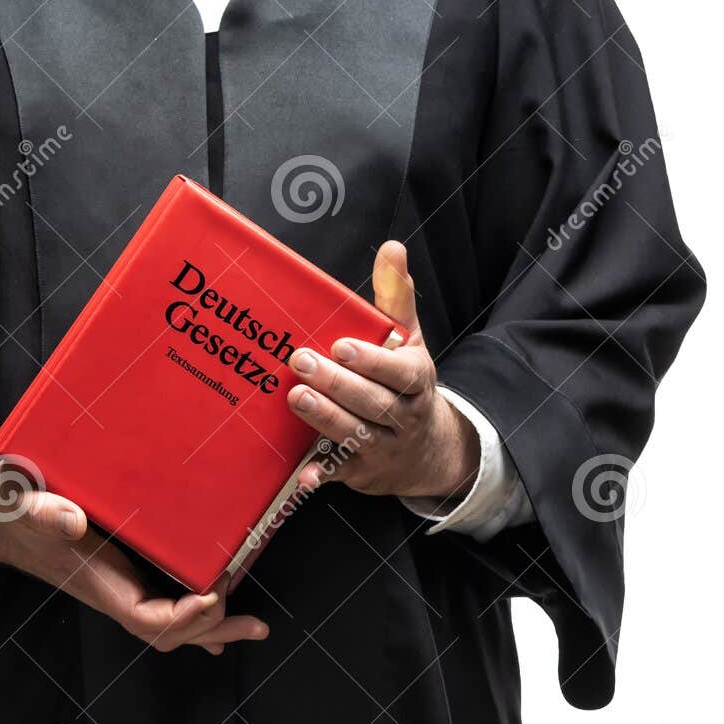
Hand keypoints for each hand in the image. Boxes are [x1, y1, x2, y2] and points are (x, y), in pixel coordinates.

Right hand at [0, 464, 267, 653]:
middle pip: (168, 629)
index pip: (146, 618)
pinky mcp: (123, 568)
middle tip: (254, 622)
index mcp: (94, 579)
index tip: (214, 594)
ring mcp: (118, 582)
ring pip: (170, 618)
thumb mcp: (18, 499)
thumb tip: (72, 522)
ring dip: (211, 622)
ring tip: (251, 623)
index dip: (182, 618)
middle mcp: (111, 588)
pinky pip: (164, 598)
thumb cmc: (7, 506)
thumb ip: (39, 509)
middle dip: (211, 628)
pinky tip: (216, 605)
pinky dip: (194, 607)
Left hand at [284, 241, 478, 500]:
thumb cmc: (405, 383)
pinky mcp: (361, 472)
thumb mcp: (408, 341)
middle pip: (372, 402)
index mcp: (415, 380)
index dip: (371, 361)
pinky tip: (303, 474)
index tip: (341, 345)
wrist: (429, 451)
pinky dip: (323, 475)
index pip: (399, 372)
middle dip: (337, 384)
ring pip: (356, 434)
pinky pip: (341, 473)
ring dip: (325, 418)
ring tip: (295, 397)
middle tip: (300, 362)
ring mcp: (383, 447)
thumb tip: (392, 247)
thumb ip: (396, 296)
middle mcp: (403, 416)